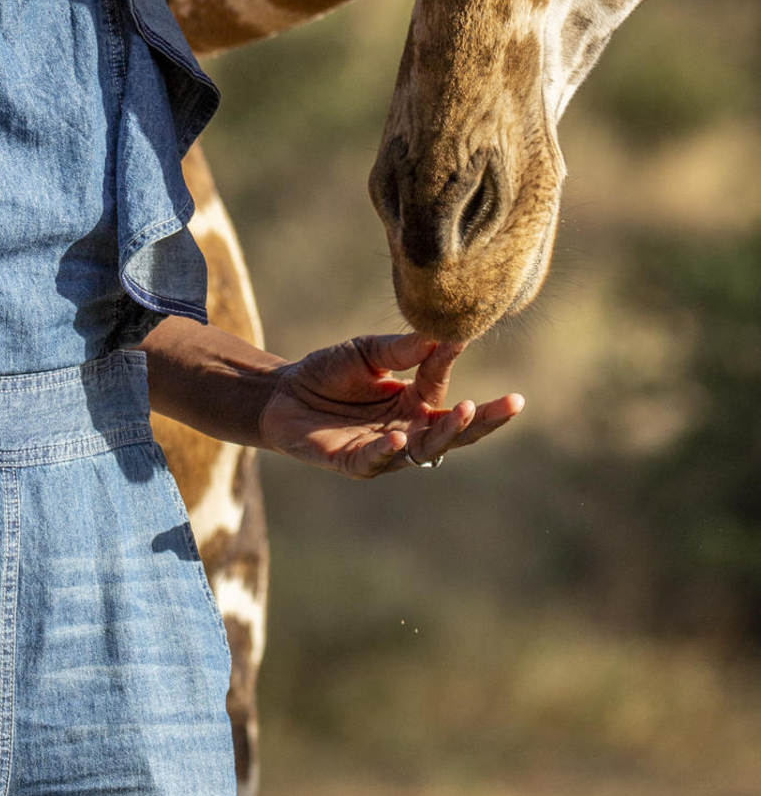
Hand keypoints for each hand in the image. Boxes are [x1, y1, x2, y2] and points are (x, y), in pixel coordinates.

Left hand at [259, 332, 522, 478]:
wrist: (281, 394)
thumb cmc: (328, 372)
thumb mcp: (367, 352)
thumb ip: (402, 349)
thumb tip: (444, 332)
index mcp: (415, 401)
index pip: (443, 384)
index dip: (451, 361)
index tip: (461, 336)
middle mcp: (409, 429)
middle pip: (456, 430)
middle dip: (486, 419)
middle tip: (513, 403)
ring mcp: (386, 449)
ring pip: (427, 448)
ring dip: (448, 432)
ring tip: (467, 411)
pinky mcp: (356, 462)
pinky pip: (377, 460)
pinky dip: (387, 451)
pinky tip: (397, 438)